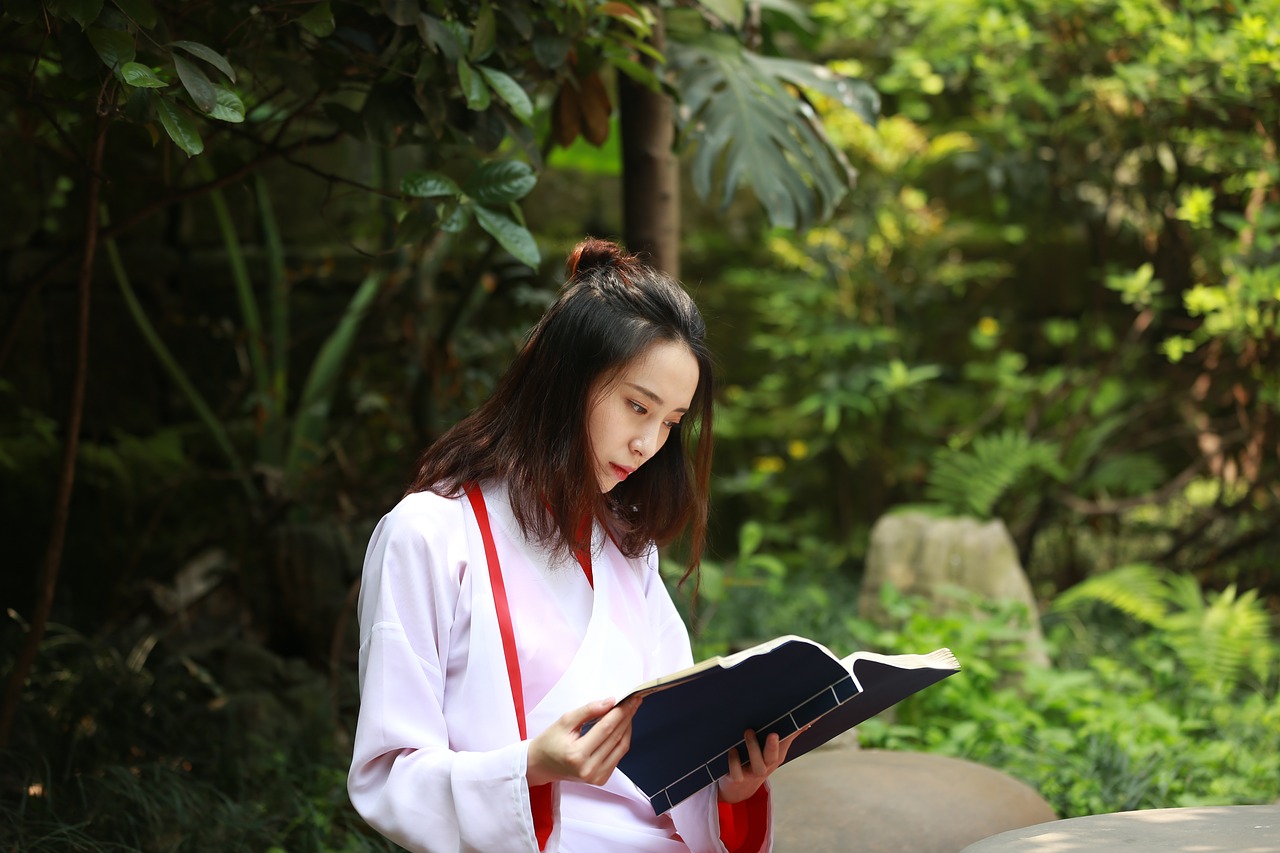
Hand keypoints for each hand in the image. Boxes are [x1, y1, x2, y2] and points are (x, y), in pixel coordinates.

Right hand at [527, 696, 641, 786]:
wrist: (541, 765)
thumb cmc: (550, 742)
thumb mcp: (565, 721)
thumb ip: (588, 710)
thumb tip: (610, 702)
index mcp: (577, 755)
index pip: (606, 729)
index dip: (620, 712)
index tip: (630, 698)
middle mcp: (588, 769)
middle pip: (616, 737)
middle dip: (627, 716)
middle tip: (634, 701)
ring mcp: (596, 777)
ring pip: (621, 747)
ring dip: (627, 727)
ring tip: (630, 711)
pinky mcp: (601, 779)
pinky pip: (618, 756)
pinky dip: (622, 739)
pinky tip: (622, 726)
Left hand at [716, 727, 801, 804]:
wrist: (739, 790)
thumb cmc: (757, 763)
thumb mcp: (772, 752)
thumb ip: (786, 736)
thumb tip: (806, 722)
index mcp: (775, 757)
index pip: (786, 743)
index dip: (793, 733)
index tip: (801, 721)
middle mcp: (766, 766)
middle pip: (773, 757)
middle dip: (774, 746)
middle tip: (773, 734)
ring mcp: (752, 774)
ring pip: (757, 765)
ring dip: (753, 748)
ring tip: (748, 732)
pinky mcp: (737, 779)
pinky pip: (737, 773)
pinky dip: (734, 761)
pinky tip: (733, 750)